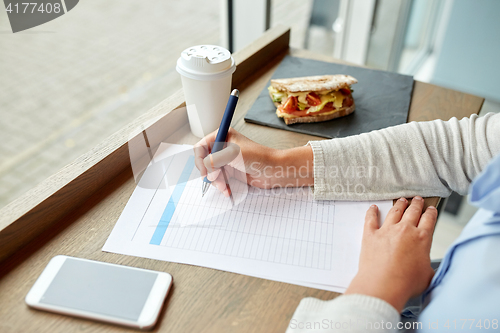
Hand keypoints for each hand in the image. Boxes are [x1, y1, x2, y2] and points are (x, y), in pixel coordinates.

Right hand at [193, 128, 313, 195]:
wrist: (273, 169)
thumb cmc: (257, 157)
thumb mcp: (232, 155)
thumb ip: (214, 160)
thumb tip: (205, 170)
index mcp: (222, 136)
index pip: (201, 147)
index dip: (200, 160)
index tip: (204, 171)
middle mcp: (222, 147)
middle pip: (204, 161)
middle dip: (209, 173)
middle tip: (214, 180)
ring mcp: (226, 160)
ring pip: (211, 172)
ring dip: (216, 182)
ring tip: (224, 188)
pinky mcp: (231, 171)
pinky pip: (219, 179)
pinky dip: (221, 185)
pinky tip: (227, 190)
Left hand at [345, 196, 436, 311]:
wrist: (382, 285)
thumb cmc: (405, 284)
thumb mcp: (427, 276)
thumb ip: (427, 266)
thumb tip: (425, 268)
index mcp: (422, 239)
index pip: (429, 220)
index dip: (431, 213)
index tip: (431, 209)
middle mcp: (405, 230)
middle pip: (412, 212)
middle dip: (416, 204)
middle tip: (418, 199)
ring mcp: (387, 230)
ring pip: (395, 212)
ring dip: (399, 205)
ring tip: (401, 201)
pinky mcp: (370, 234)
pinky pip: (370, 218)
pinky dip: (372, 212)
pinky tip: (373, 207)